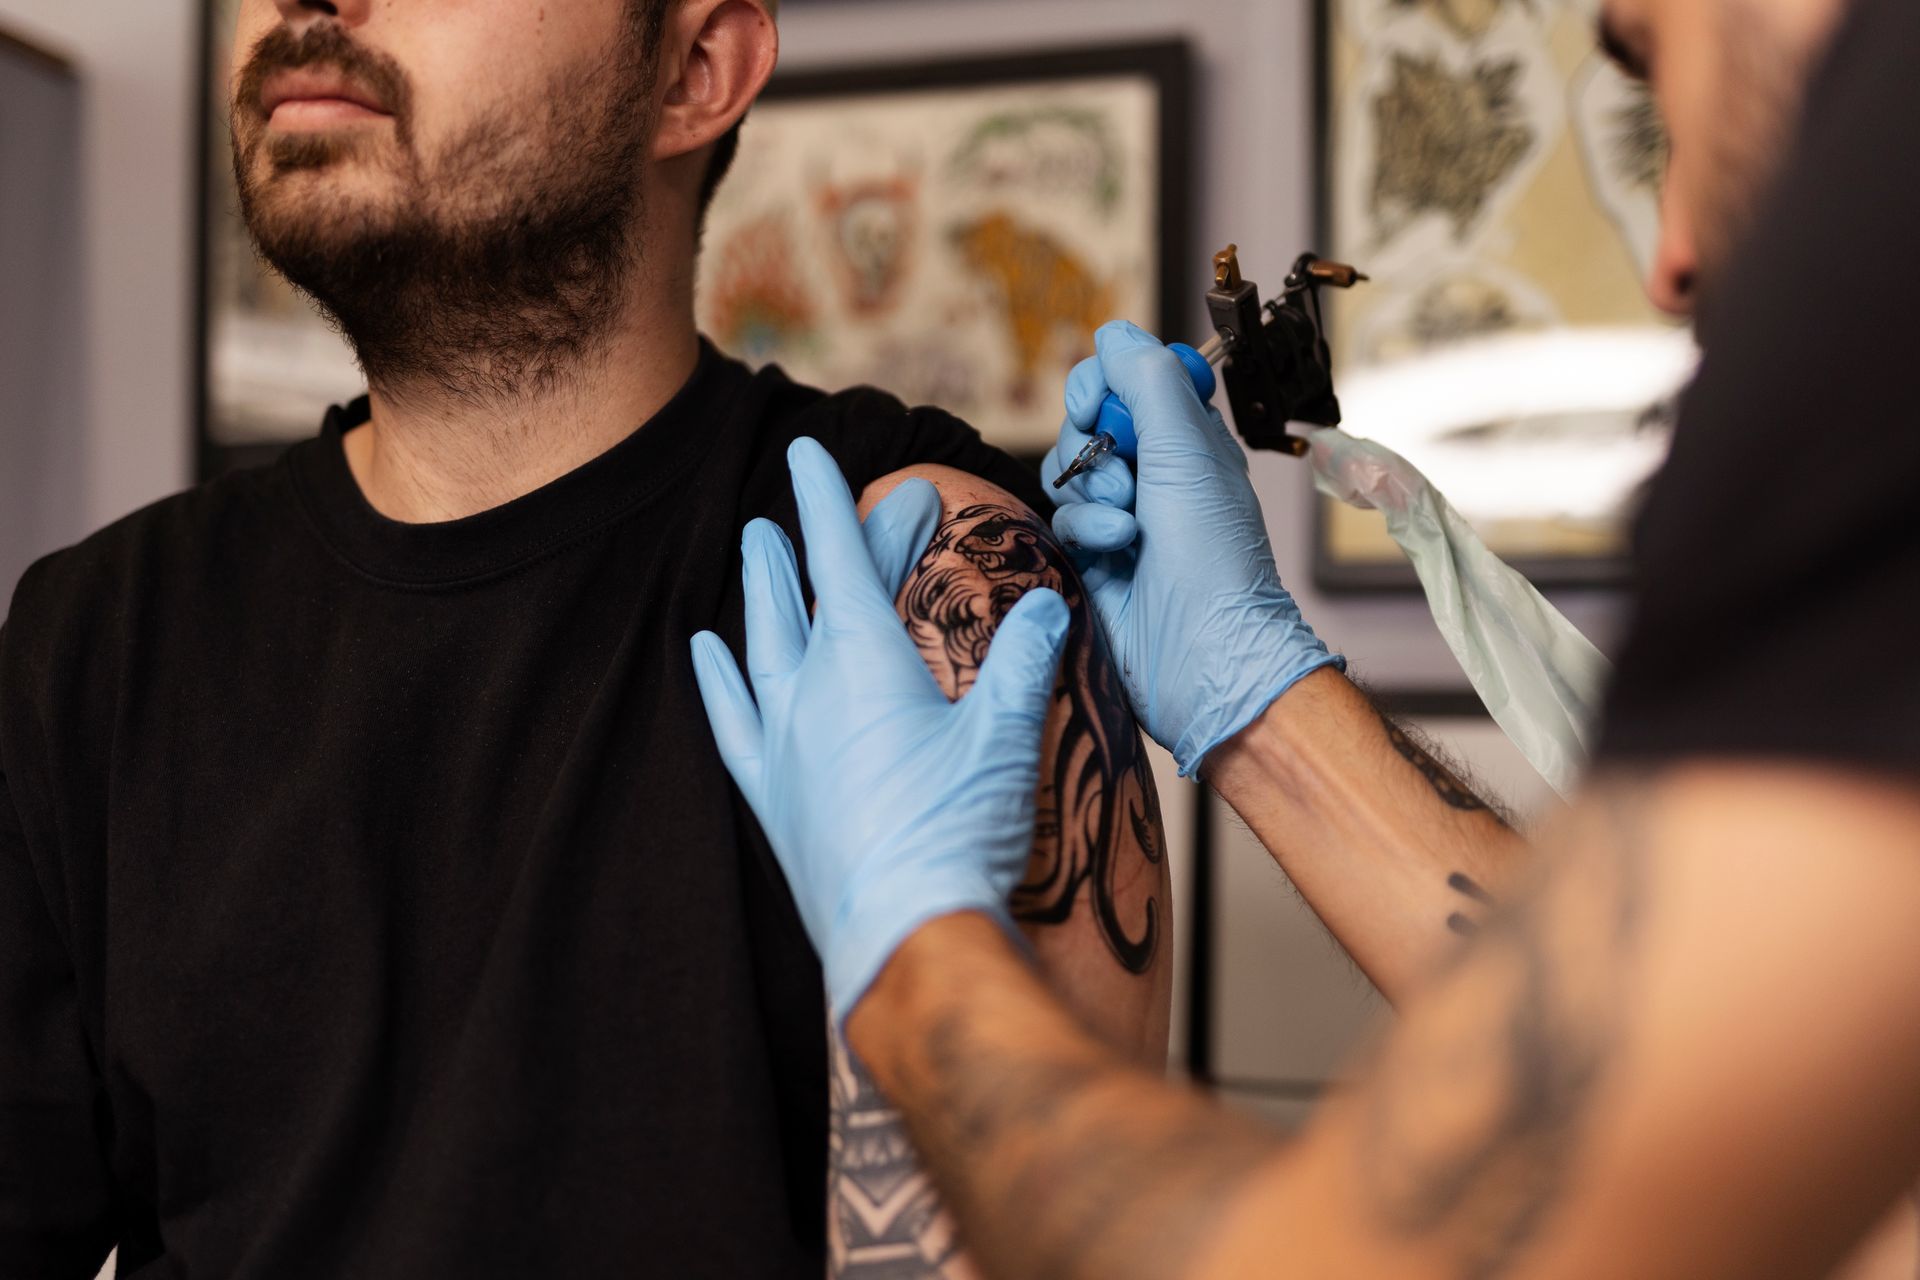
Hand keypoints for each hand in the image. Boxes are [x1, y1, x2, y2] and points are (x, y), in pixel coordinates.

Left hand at [692, 438, 1071, 1022]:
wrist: (908, 937)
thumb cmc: (959, 832)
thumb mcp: (1005, 734)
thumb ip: (1024, 660)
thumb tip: (1049, 606)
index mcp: (863, 663)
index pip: (841, 557)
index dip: (830, 499)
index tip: (810, 450)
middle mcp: (808, 692)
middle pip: (813, 593)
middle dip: (833, 539)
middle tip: (870, 507)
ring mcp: (782, 745)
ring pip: (760, 642)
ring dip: (763, 589)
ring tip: (757, 544)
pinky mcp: (771, 796)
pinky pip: (730, 719)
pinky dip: (717, 679)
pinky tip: (705, 652)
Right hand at [1041, 320, 1342, 775]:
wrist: (1203, 650)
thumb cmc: (1212, 550)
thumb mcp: (1186, 447)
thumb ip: (1146, 379)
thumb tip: (1111, 332)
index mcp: (1186, 439)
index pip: (1126, 380)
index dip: (1104, 384)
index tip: (1098, 404)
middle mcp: (1154, 472)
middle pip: (1086, 423)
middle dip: (1092, 444)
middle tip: (1124, 476)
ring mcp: (1120, 517)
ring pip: (1066, 471)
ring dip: (1090, 490)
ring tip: (1126, 522)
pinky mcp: (1091, 559)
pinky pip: (1061, 519)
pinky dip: (1086, 529)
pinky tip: (1115, 551)